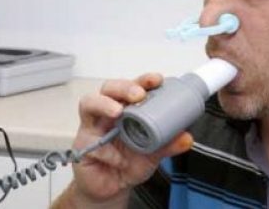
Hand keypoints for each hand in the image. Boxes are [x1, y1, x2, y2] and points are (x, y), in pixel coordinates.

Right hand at [66, 74, 192, 206]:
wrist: (111, 188)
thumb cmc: (128, 163)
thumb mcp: (153, 153)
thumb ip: (168, 144)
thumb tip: (186, 137)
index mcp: (125, 110)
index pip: (131, 88)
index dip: (142, 80)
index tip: (156, 80)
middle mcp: (106, 113)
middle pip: (107, 88)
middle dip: (122, 87)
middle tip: (138, 95)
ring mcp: (92, 127)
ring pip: (88, 104)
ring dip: (103, 104)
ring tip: (117, 111)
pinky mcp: (82, 145)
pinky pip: (92, 142)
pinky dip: (108, 152)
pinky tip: (119, 160)